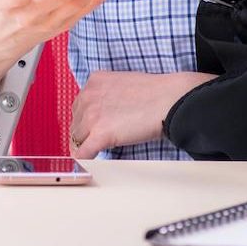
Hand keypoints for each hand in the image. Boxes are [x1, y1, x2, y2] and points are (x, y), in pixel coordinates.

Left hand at [69, 71, 216, 158]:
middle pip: (76, 122)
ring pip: (77, 138)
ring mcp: (92, 115)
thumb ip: (107, 95)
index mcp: (94, 81)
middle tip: (98, 140)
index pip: (79, 106)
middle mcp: (89, 96)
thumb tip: (104, 112)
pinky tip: (89, 163)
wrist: (170, 100)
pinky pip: (83, 153)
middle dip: (85, 132)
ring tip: (99, 150)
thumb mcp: (122, 83)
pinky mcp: (100, 134)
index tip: (91, 127)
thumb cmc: (155, 93)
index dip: (86, 119)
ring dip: (86, 145)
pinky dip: (84, 160)